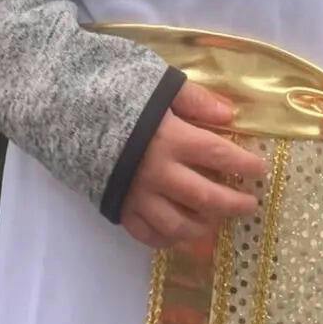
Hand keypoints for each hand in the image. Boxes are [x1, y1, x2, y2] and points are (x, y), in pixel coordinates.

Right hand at [120, 81, 265, 250]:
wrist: (61, 110)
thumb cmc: (114, 92)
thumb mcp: (157, 84)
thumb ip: (195, 100)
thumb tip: (230, 115)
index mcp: (171, 139)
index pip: (219, 157)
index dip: (244, 166)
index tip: (261, 171)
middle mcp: (158, 173)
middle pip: (205, 198)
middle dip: (233, 205)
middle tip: (251, 206)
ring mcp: (137, 196)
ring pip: (179, 226)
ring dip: (204, 227)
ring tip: (217, 221)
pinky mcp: (118, 209)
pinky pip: (148, 235)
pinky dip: (168, 239)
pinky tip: (181, 234)